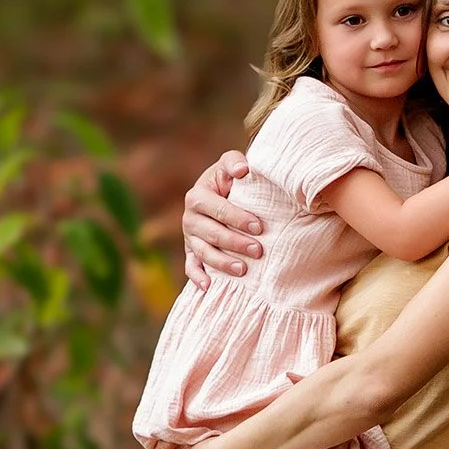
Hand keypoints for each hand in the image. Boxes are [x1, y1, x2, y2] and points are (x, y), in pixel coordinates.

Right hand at [182, 150, 257, 287]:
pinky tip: (209, 287)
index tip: (259, 227)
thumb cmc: (229, 179)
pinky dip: (197, 277)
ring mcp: (189, 237)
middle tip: (258, 250)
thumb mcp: (229, 164)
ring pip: (203, 253)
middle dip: (235, 243)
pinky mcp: (190, 252)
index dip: (238, 218)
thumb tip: (243, 170)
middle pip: (212, 234)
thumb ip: (234, 161)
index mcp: (197, 196)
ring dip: (222, 263)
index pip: (218, 209)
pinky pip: (191, 267)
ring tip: (242, 270)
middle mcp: (189, 218)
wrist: (220, 193)